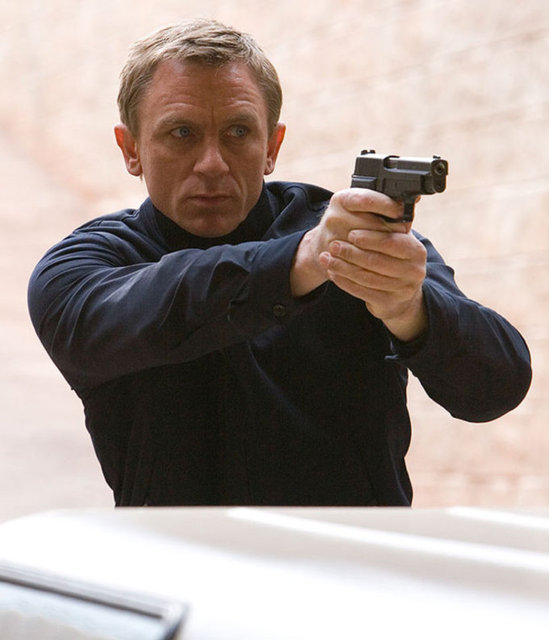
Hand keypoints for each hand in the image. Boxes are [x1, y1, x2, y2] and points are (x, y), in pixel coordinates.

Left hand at [290, 188, 427, 341]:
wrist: (399, 296)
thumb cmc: (392, 260)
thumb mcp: (395, 240)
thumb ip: (388, 222)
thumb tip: (384, 195)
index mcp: (416, 250)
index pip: (392, 240)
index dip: (371, 236)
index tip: (351, 232)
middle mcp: (414, 270)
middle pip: (376, 259)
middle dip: (351, 252)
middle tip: (332, 244)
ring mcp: (403, 289)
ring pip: (366, 276)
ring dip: (343, 266)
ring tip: (326, 258)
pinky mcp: (389, 303)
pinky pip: (362, 291)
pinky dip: (344, 281)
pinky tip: (332, 272)